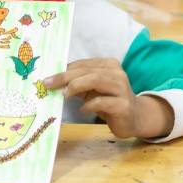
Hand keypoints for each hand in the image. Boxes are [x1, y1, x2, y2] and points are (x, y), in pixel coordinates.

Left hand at [43, 58, 173, 138]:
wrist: (134, 117)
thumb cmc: (109, 101)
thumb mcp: (92, 90)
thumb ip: (77, 84)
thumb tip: (54, 82)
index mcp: (109, 65)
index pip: (83, 64)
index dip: (64, 69)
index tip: (47, 78)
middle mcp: (117, 73)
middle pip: (88, 71)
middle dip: (65, 77)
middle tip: (48, 84)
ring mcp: (122, 88)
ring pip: (96, 80)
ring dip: (76, 86)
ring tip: (64, 95)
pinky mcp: (123, 105)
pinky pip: (103, 101)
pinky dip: (89, 105)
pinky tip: (82, 110)